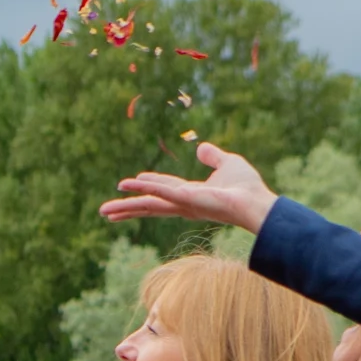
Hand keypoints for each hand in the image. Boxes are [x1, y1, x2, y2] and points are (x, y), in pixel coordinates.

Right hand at [98, 142, 276, 234]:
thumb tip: (201, 147)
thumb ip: (213, 157)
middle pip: (148, 205)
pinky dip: (142, 188)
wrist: (255, 200)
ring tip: (104, 211)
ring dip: (126, 206)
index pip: (161, 191)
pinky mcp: (185, 200)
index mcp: (190, 195)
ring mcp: (182, 203)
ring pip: (148, 204)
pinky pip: (160, 192)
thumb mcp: (228, 163)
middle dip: (126, 209)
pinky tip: (126, 185)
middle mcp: (182, 203)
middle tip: (105, 212)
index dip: (144, 188)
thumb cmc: (246, 187)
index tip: (127, 186)